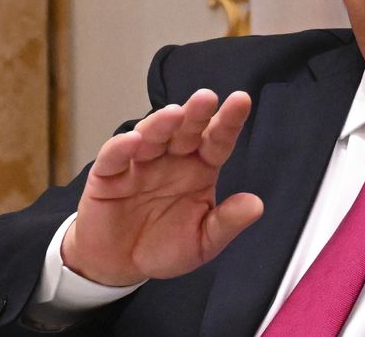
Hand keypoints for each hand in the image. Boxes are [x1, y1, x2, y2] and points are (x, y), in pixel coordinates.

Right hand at [61, 89, 263, 285]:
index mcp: (200, 168)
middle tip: (207, 98)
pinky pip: (114, 157)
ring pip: (151, 136)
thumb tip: (256, 205)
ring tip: (173, 115)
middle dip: (196, 114)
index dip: (229, 122)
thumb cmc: (165, 246)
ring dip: (161, 124)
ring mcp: (139, 163)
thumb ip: (226, 222)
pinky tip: (133, 140)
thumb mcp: (203, 242)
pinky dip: (121, 147)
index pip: (217, 141)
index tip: (241, 100)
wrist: (121, 266)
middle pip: (186, 131)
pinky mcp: (107, 175)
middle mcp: (172, 159)